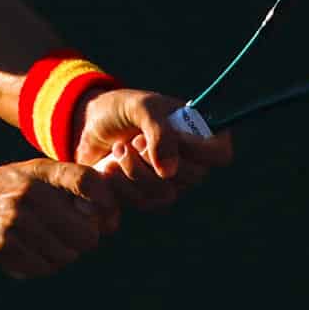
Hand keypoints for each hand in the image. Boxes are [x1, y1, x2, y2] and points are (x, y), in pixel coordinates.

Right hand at [0, 159, 121, 278]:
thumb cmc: (3, 194)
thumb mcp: (31, 177)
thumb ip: (68, 189)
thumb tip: (111, 220)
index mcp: (39, 171)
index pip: (87, 181)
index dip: (107, 203)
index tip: (110, 219)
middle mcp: (28, 192)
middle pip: (84, 232)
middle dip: (83, 241)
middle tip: (71, 240)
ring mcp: (15, 220)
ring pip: (66, 255)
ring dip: (61, 256)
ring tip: (44, 246)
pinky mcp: (2, 245)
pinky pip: (43, 267)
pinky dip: (40, 266)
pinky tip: (28, 254)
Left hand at [72, 88, 233, 208]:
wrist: (89, 125)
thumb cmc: (122, 109)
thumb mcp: (141, 107)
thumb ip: (159, 132)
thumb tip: (169, 172)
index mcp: (199, 133)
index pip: (220, 154)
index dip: (197, 151)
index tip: (170, 138)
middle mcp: (191, 161)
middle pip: (191, 177)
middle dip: (156, 159)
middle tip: (134, 140)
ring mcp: (170, 182)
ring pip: (165, 193)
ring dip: (134, 171)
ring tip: (118, 148)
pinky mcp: (147, 196)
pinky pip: (143, 202)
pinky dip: (122, 184)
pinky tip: (108, 166)